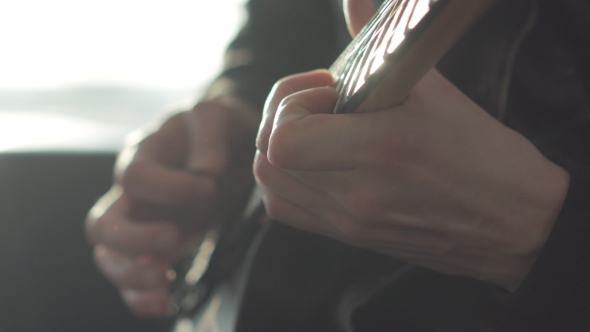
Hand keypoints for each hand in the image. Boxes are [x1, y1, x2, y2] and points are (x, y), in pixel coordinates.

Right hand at [85, 98, 259, 316]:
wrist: (228, 142)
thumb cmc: (219, 127)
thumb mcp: (218, 117)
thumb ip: (210, 138)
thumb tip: (206, 174)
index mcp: (144, 154)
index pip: (134, 176)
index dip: (167, 187)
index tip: (209, 187)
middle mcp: (133, 192)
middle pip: (102, 225)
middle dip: (133, 240)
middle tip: (173, 240)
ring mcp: (142, 222)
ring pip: (109, 258)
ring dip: (132, 276)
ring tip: (167, 281)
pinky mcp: (156, 246)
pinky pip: (133, 278)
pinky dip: (142, 297)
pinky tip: (168, 303)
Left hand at [254, 68, 568, 291]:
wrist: (513, 222)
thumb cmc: (484, 155)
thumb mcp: (436, 90)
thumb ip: (379, 45)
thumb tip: (355, 4)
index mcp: (381, 149)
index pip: (285, 138)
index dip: (292, 103)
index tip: (328, 92)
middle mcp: (357, 194)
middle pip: (267, 157)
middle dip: (282, 117)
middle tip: (322, 106)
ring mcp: (350, 222)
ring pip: (269, 182)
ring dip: (280, 146)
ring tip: (319, 130)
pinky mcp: (349, 236)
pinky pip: (285, 208)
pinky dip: (285, 177)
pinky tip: (316, 159)